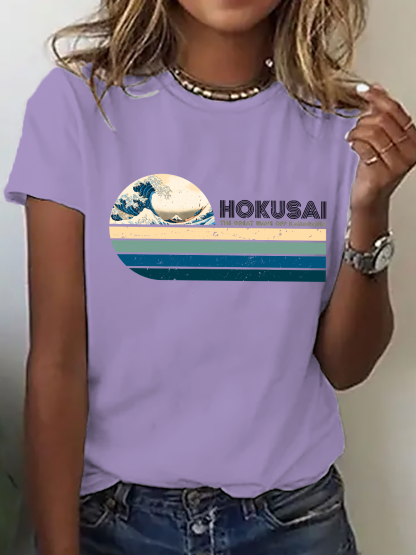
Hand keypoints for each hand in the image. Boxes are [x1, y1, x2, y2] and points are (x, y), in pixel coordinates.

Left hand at [345, 83, 415, 212]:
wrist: (371, 196)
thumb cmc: (376, 167)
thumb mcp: (381, 138)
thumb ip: (381, 114)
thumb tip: (377, 87)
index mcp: (414, 138)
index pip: (396, 110)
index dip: (377, 97)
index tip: (362, 90)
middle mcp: (411, 151)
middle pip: (383, 120)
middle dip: (363, 120)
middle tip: (356, 128)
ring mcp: (398, 164)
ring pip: (372, 132)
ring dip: (357, 131)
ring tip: (352, 137)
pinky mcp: (383, 174)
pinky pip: (364, 147)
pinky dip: (354, 143)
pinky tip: (352, 145)